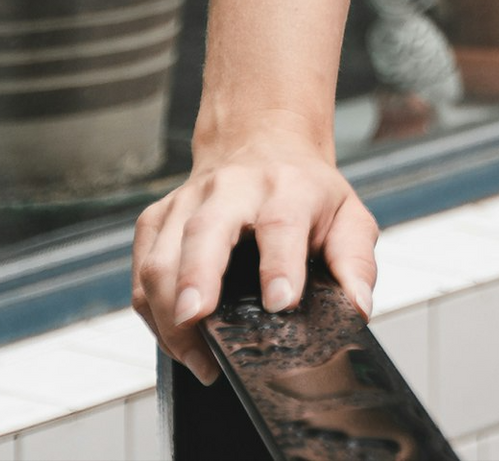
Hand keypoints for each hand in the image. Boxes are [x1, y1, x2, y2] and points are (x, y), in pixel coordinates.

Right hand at [130, 140, 378, 384]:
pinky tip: (176, 339)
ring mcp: (186, 201)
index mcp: (287, 187)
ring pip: (160, 257)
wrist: (261, 142)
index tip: (280, 302)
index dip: (279, 265)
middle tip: (196, 319)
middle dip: (196, 278)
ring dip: (169, 313)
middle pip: (204, 231)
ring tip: (196, 356)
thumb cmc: (305, 190)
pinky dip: (151, 313)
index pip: (281, 223)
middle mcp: (231, 189)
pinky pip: (140, 272)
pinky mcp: (156, 219)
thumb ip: (356, 262)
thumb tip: (357, 307)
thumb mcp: (347, 216)